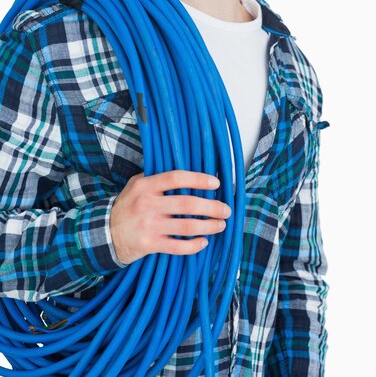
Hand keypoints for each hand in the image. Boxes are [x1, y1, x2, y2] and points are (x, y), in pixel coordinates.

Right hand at [109, 170, 230, 264]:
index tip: (216, 183)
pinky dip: (194, 245)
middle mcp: (147, 204)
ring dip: (209, 226)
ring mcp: (148, 225)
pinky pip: (178, 247)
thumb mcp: (136, 185)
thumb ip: (158, 179)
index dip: (198, 179)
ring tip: (221, 225)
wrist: (104, 233)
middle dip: (211, 206)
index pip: (176, 178)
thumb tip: (189, 174)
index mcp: (145, 186)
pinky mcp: (149, 244)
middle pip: (187, 204)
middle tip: (226, 209)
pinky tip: (203, 242)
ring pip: (186, 226)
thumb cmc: (127, 206)